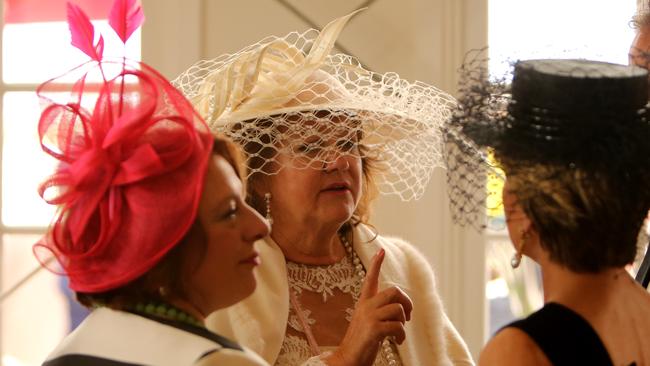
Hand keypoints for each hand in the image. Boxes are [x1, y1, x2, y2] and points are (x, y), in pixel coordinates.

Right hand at [325, 248, 412, 365]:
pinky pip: (397, 326)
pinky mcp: (374, 329)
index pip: (370, 279)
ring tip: (398, 334)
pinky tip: (397, 341)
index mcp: (364, 303)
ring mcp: (369, 317)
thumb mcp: (370, 323)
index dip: (376, 264)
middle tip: (407, 316)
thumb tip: (401, 310)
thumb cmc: (362, 343)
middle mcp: (366, 306)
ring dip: (403, 323)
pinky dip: (401, 335)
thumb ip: (381, 313)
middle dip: (407, 302)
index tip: (381, 250)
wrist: (348, 359)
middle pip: (393, 291)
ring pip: (398, 309)